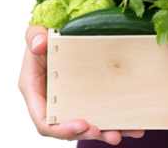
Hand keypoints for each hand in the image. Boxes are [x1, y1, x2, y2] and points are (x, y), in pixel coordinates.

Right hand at [17, 25, 144, 144]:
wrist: (60, 37)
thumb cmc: (46, 37)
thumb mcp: (36, 34)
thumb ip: (34, 36)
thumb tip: (40, 45)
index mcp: (36, 93)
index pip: (44, 121)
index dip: (61, 128)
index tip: (82, 124)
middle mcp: (52, 104)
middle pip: (67, 130)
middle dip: (87, 133)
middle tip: (107, 133)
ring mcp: (70, 104)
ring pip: (86, 127)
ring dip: (105, 133)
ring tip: (123, 134)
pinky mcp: (86, 101)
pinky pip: (100, 116)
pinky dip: (116, 123)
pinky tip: (133, 127)